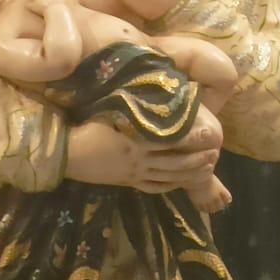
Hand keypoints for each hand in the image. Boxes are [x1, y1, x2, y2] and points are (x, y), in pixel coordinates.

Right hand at [64, 107, 222, 193]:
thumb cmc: (87, 124)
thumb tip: (159, 92)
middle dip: (199, 158)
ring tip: (208, 167)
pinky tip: (181, 181)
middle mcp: (139, 159)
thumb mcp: (112, 109)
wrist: (64, 152)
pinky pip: (154, 187)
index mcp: (136, 139)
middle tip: (216, 152)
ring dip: (191, 172)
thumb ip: (135, 105)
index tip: (212, 133)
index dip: (194, 138)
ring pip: (169, 176)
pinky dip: (171, 185)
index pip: (173, 140)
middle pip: (176, 161)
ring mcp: (134, 173)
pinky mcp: (128, 182)